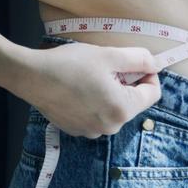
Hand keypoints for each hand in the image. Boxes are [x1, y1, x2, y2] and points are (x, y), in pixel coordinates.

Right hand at [22, 42, 161, 138]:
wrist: (32, 77)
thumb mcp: (109, 55)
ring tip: (90, 76)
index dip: (148, 74)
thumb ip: (138, 59)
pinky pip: (97, 114)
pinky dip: (95, 101)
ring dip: (110, 92)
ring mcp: (92, 132)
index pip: (153, 93)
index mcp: (121, 110)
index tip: (134, 62)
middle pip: (133, 101)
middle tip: (107, 66)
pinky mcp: (77, 130)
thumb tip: (156, 64)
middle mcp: (109, 127)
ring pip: (114, 108)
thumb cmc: (70, 64)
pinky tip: (78, 87)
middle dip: (126, 83)